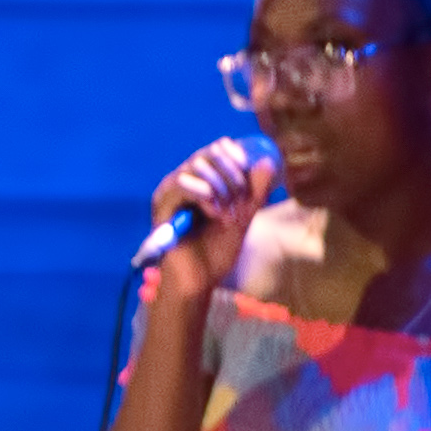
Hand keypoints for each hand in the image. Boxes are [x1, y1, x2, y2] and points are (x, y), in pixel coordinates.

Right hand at [143, 139, 277, 301]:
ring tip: (228, 214)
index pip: (216, 150)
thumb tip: (268, 161)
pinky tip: (214, 214)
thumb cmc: (217, 252)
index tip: (249, 169)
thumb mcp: (244, 217)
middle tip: (241, 202)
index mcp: (199, 181)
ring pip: (197, 165)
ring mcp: (170, 191)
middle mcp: (182, 181)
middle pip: (208, 154)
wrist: (199, 281)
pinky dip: (206, 195)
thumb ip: (255, 191)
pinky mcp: (162, 205)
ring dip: (221, 187)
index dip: (235, 154)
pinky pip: (184, 183)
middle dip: (232, 175)